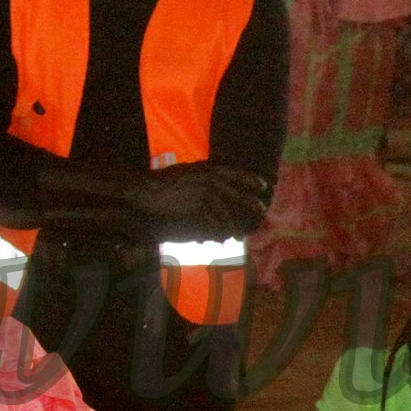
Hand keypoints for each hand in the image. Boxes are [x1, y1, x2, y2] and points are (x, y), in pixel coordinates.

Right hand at [135, 160, 269, 236]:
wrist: (147, 189)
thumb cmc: (164, 179)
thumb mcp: (187, 170)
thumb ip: (203, 173)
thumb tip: (215, 176)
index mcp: (209, 169)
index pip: (236, 173)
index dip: (251, 179)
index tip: (263, 186)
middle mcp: (210, 180)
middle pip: (237, 194)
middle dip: (251, 205)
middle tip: (261, 213)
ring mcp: (204, 194)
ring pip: (224, 213)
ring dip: (231, 227)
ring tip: (236, 238)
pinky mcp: (196, 208)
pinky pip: (211, 223)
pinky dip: (216, 234)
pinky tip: (219, 241)